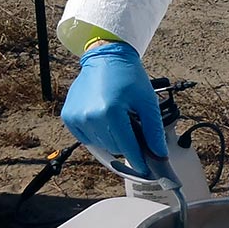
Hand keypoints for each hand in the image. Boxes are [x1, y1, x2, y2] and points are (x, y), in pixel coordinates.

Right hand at [61, 41, 166, 173]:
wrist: (106, 57)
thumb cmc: (128, 76)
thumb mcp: (147, 101)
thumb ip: (153, 130)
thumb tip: (159, 155)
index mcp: (110, 112)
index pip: (127, 148)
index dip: (139, 160)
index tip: (147, 170)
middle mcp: (90, 117)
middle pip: (115, 148)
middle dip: (127, 143)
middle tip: (133, 126)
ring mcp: (77, 118)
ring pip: (101, 145)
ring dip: (112, 138)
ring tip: (118, 118)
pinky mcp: (69, 118)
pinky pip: (88, 138)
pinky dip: (98, 133)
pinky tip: (104, 117)